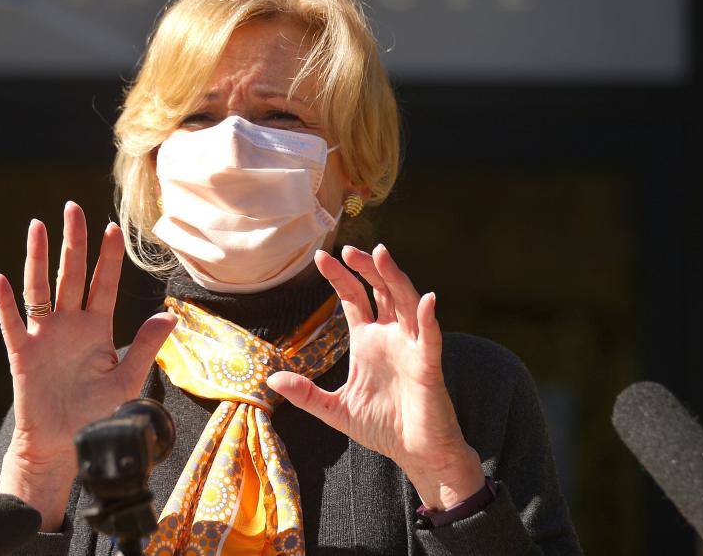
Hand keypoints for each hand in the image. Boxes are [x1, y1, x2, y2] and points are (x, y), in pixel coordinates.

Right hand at [0, 202, 176, 528]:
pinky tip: (0, 278)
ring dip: (37, 258)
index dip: (108, 256)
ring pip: (40, 289)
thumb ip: (144, 346)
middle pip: (71, 275)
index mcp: (97, 328)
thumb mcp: (127, 379)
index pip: (104, 284)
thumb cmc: (98, 413)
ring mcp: (44, 336)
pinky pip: (12, 323)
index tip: (112, 227)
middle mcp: (70, 325)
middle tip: (73, 207)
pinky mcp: (22, 354)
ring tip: (37, 226)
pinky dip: (5, 302)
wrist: (66, 444)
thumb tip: (169, 315)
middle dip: (73, 241)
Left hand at [267, 245, 483, 510]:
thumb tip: (271, 380)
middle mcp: (390, 336)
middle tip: (348, 249)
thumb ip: (306, 394)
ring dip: (394, 278)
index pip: (354, 298)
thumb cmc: (381, 428)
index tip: (320, 256)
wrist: (415, 454)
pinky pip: (430, 337)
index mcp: (368, 340)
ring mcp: (411, 347)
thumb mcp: (335, 410)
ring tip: (380, 255)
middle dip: (366, 268)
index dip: (339, 277)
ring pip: (405, 302)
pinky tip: (427, 299)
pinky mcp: (428, 366)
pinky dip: (429, 318)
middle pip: (380, 290)